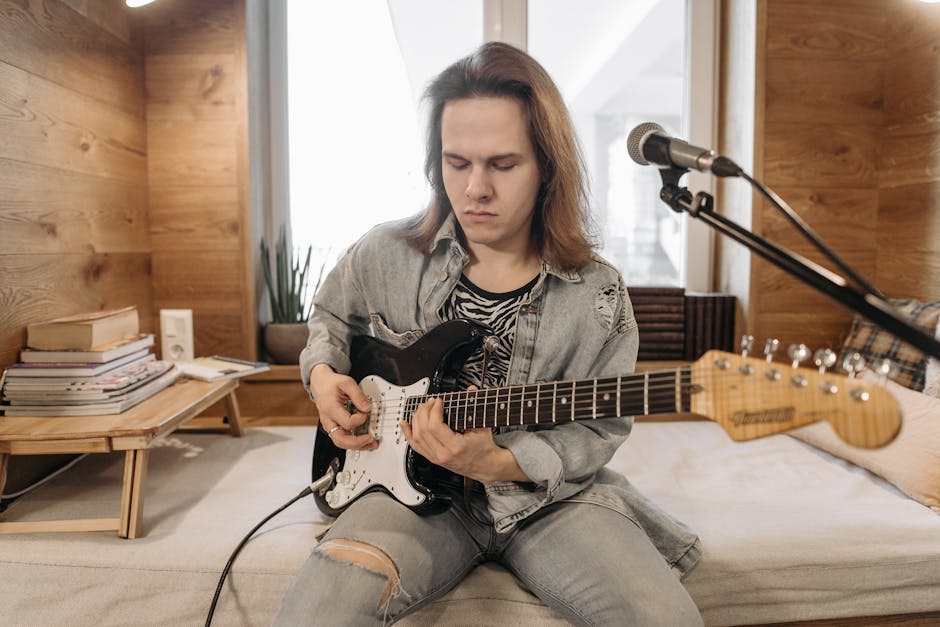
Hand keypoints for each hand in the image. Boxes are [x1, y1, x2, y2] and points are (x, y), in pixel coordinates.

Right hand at [310, 363, 376, 450]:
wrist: (320, 385)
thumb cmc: (331, 384)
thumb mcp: (347, 383)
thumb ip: (358, 395)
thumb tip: (367, 408)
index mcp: (330, 408)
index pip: (346, 422)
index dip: (359, 419)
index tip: (366, 412)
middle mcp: (328, 420)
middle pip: (340, 439)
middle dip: (357, 442)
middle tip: (371, 438)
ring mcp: (330, 426)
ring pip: (341, 443)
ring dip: (357, 446)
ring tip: (372, 443)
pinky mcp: (333, 428)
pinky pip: (343, 440)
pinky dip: (355, 443)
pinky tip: (365, 441)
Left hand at [401, 396, 527, 483]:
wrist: (486, 465)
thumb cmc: (484, 448)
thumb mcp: (482, 427)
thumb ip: (475, 407)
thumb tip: (471, 390)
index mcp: (455, 447)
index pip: (434, 426)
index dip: (434, 410)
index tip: (439, 402)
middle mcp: (442, 454)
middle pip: (423, 430)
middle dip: (424, 411)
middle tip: (431, 402)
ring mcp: (436, 458)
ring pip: (416, 437)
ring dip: (416, 419)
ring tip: (422, 408)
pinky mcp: (433, 459)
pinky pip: (415, 446)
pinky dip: (408, 433)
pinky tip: (405, 424)